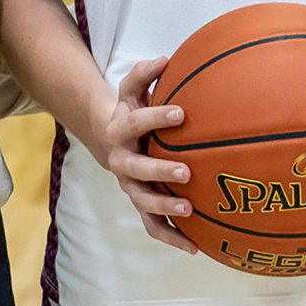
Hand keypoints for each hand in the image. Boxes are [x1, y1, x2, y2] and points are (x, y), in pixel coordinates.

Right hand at [99, 56, 198, 254]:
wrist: (109, 140)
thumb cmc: (129, 111)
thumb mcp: (130, 90)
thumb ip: (143, 74)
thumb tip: (165, 59)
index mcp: (120, 130)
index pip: (137, 123)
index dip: (157, 117)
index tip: (181, 112)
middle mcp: (121, 161)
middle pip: (138, 169)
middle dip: (161, 172)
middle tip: (186, 172)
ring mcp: (129, 186)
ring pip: (143, 202)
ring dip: (165, 208)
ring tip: (190, 211)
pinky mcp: (140, 204)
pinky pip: (153, 225)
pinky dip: (172, 237)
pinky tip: (196, 246)